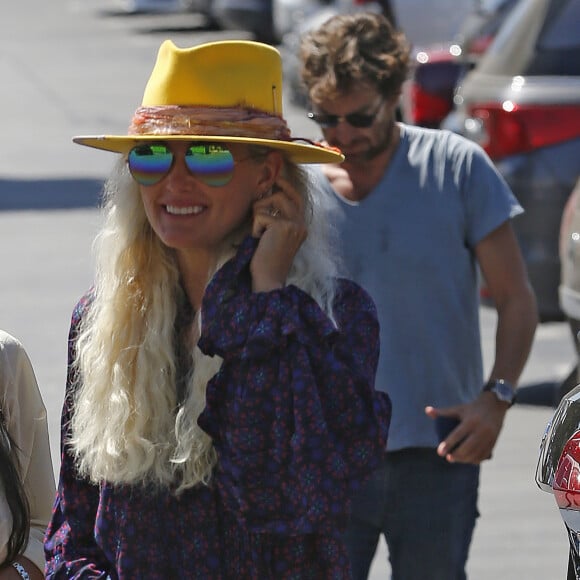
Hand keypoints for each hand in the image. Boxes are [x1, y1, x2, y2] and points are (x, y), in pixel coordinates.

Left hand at [250, 176, 306, 291]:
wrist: (269, 279)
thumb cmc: (267, 261)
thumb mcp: (276, 237)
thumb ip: (277, 219)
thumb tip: (268, 196)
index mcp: (301, 226)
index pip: (297, 198)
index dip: (287, 186)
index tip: (277, 179)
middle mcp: (301, 223)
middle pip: (281, 195)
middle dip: (264, 203)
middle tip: (257, 218)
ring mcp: (294, 223)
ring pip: (272, 199)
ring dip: (259, 214)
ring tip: (259, 234)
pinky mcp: (283, 226)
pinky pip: (261, 215)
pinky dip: (255, 228)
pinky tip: (258, 242)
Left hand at [425, 392, 507, 463]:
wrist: (494, 405)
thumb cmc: (471, 409)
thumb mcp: (457, 409)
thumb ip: (442, 412)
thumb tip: (427, 411)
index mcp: (470, 421)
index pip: (457, 435)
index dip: (448, 444)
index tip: (440, 453)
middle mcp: (481, 429)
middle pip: (467, 447)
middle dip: (457, 455)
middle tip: (448, 458)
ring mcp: (489, 437)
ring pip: (476, 453)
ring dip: (465, 459)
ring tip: (456, 459)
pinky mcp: (494, 442)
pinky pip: (484, 455)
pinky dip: (476, 460)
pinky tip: (468, 460)